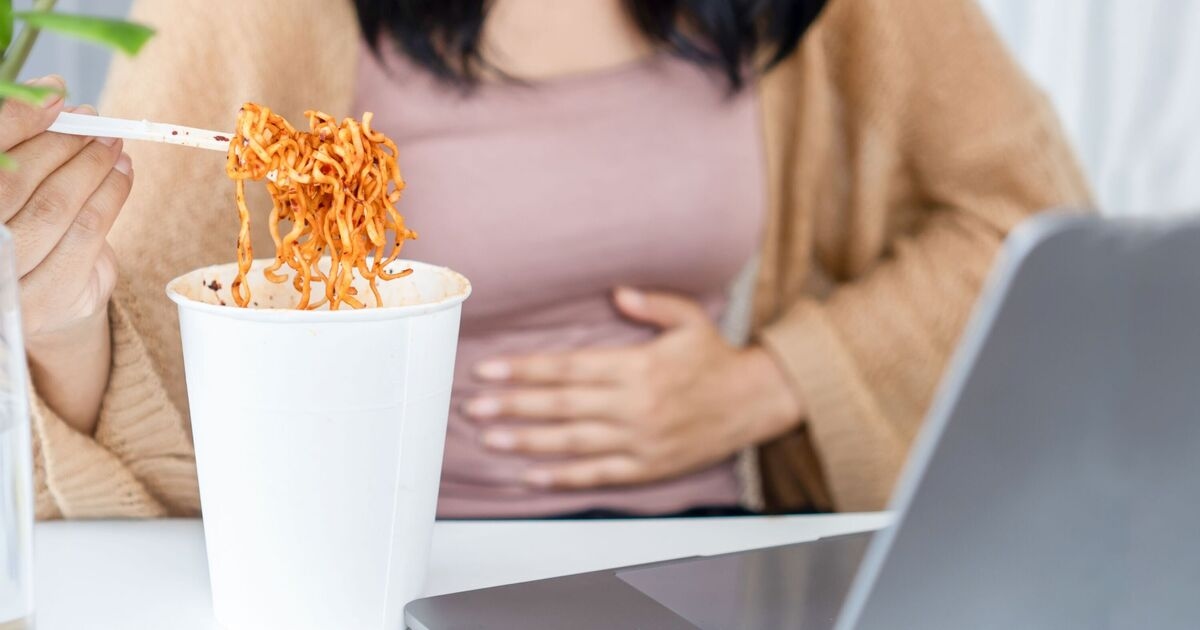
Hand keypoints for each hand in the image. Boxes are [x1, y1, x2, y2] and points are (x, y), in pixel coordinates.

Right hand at [1, 76, 133, 431]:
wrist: (35, 299)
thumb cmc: (17, 223)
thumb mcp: (10, 177)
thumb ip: (18, 137)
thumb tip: (51, 88)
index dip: (15, 119)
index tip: (55, 93)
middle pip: (13, 182)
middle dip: (60, 143)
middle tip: (92, 121)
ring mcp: (1, 280)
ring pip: (55, 207)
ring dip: (92, 166)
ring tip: (112, 143)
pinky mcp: (42, 299)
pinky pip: (86, 233)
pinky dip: (111, 194)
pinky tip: (123, 172)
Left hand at [465, 287, 804, 489]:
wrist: (755, 402)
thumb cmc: (715, 359)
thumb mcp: (689, 319)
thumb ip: (651, 304)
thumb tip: (616, 291)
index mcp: (637, 366)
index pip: (568, 367)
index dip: (524, 369)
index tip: (488, 370)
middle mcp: (634, 405)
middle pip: (561, 405)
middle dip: (513, 405)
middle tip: (474, 407)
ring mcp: (639, 439)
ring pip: (572, 442)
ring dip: (526, 442)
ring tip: (490, 439)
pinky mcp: (646, 466)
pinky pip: (597, 474)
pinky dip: (561, 477)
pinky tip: (529, 476)